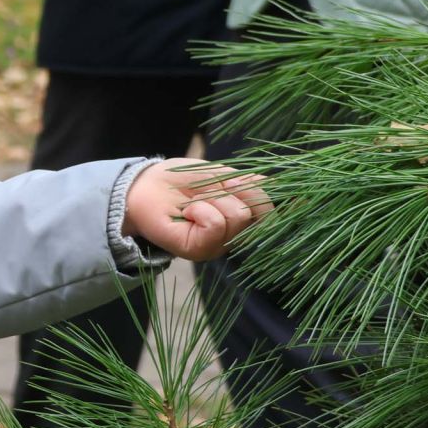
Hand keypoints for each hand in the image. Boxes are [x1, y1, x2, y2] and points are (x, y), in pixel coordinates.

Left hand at [122, 158, 271, 261]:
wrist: (146, 185)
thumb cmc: (183, 180)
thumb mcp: (225, 177)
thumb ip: (253, 187)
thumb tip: (281, 191)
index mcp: (241, 221)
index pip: (270, 209)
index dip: (254, 190)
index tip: (230, 183)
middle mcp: (232, 238)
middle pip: (257, 210)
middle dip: (232, 191)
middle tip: (207, 193)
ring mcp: (217, 247)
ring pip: (238, 216)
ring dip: (213, 198)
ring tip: (195, 202)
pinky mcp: (198, 251)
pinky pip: (216, 224)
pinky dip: (201, 209)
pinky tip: (188, 212)